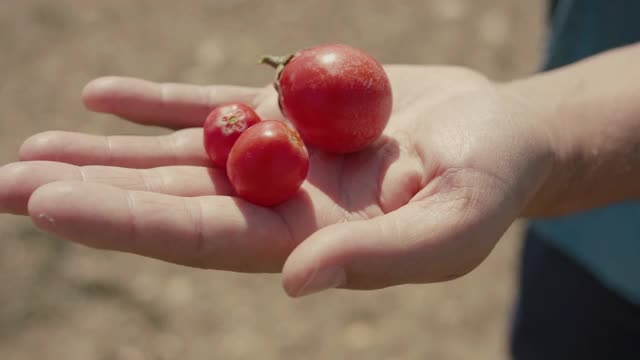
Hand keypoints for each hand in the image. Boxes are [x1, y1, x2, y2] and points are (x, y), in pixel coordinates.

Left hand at [0, 65, 552, 296]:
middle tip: (4, 184)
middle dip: (92, 191)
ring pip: (179, 154)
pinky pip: (211, 104)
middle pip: (171, 200)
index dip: (126, 223)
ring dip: (107, 151)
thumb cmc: (491, 182)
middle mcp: (280, 205)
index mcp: (310, 242)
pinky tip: (102, 96)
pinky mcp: (289, 113)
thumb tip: (291, 281)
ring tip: (33, 147)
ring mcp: (280, 158)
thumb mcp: (453, 223)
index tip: (46, 205)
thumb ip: (379, 257)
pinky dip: (158, 101)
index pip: (201, 238)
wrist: (500, 132)